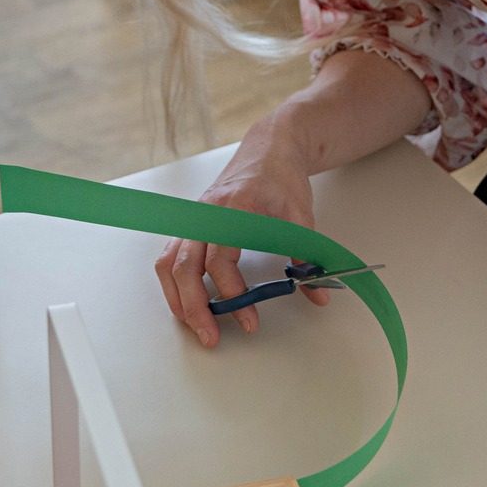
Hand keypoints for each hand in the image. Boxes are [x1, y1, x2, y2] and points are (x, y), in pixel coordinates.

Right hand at [154, 117, 318, 347]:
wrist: (267, 150)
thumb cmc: (281, 178)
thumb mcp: (302, 215)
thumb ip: (307, 256)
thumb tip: (316, 294)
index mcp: (233, 207)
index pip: (220, 259)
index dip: (233, 293)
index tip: (250, 319)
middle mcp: (205, 213)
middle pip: (185, 266)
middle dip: (195, 307)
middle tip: (211, 336)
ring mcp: (193, 219)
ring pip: (169, 264)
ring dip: (178, 299)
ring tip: (195, 326)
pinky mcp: (190, 225)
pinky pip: (169, 258)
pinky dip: (173, 284)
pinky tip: (186, 304)